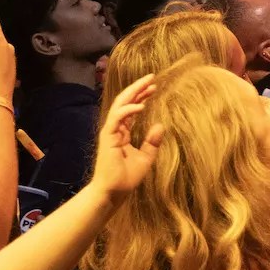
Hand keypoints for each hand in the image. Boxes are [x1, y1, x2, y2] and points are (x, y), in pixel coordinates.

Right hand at [89, 75, 163, 199]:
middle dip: (138, 89)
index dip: (141, 96)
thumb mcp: (145, 158)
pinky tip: (141, 105)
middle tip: (152, 78)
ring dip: (134, 93)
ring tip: (148, 84)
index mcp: (122, 132)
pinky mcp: (108, 137)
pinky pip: (117, 118)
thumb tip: (161, 125)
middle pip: (125, 102)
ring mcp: (110, 132)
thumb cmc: (126, 178)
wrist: (113, 192)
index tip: (154, 87)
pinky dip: (128, 109)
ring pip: (120, 105)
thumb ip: (152, 143)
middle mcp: (115, 129)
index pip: (131, 108)